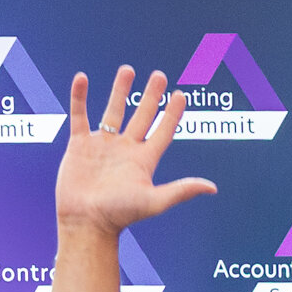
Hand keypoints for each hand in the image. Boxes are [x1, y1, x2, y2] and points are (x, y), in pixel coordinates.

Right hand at [57, 68, 216, 235]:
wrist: (86, 222)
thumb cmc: (120, 215)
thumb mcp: (154, 201)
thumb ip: (181, 190)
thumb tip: (212, 187)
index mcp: (144, 160)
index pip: (163, 131)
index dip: (173, 114)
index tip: (182, 95)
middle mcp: (126, 149)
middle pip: (142, 116)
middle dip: (151, 96)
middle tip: (160, 75)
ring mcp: (103, 145)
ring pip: (113, 111)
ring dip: (120, 90)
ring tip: (128, 69)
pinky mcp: (80, 144)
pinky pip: (80, 115)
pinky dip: (80, 97)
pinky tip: (82, 78)